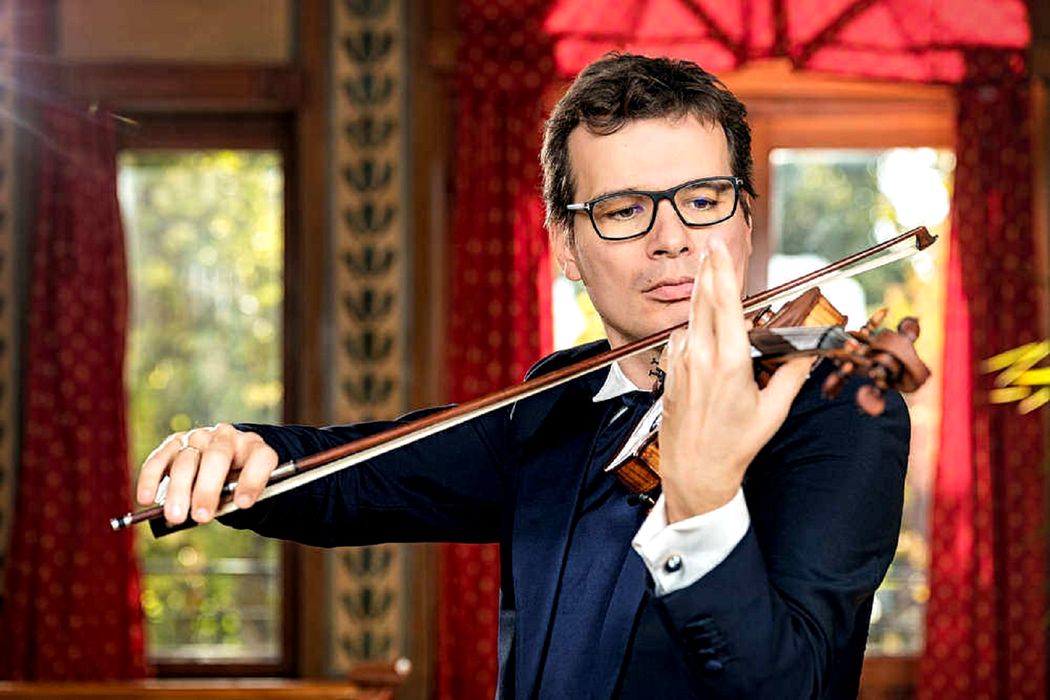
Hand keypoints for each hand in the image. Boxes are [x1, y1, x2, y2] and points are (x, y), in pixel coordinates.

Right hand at [135, 423, 278, 523]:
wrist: (222, 461)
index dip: (253, 480)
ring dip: (179, 490)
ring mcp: (199, 437)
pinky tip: (146, 499)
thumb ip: (235, 499)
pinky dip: (150, 479)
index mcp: (254, 447)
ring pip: (186, 460)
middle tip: (201, 517)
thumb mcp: (244, 490)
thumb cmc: (235, 481)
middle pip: (217, 457)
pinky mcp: (174, 443)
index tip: (243, 504)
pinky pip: (160, 459)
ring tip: (175, 517)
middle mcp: (227, 437)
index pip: (260, 458)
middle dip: (207, 490)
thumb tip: (215, 511)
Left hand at [659, 237, 811, 522]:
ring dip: (702, 298)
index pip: (725, 304)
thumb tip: (814, 350)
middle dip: (707, 269)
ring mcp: (681, 362)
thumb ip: (793, 375)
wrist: (693, 471)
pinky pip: (683, 338)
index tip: (717, 246)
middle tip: (710, 243)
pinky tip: (706, 334)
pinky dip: (696, 328)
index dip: (721, 271)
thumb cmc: (735, 445)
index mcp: (729, 362)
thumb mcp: (773, 411)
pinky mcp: (671, 370)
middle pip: (702, 300)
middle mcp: (700, 356)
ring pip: (692, 318)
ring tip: (711, 280)